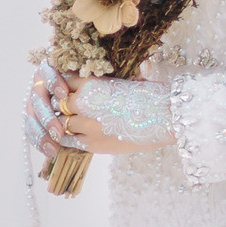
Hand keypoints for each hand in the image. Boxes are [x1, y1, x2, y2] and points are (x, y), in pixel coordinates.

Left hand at [29, 64, 167, 162]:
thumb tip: (89, 87)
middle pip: (57, 105)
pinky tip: (74, 136)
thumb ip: (101, 85)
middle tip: (65, 107)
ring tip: (71, 122)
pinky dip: (69, 138)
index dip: (65, 86)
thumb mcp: (122, 81)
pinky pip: (71, 142)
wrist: (167, 117)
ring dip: (64, 123)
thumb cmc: (150, 95)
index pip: (63, 82)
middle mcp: (84, 104)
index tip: (67, 88)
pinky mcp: (93, 145)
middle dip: (61, 106)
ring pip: (61, 125)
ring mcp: (87, 126)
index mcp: (91, 84)